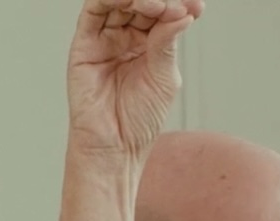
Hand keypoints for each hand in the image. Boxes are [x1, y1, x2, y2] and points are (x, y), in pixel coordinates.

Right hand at [66, 0, 202, 158]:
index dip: (179, 5)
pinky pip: (93, 12)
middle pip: (142, 3)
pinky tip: (132, 2)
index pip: (163, 13)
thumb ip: (167, 43)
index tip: (195, 7)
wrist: (114, 147)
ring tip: (156, 5)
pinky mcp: (84, 45)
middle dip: (160, 1)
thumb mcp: (163, 77)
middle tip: (174, 6)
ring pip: (118, 2)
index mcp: (149, 45)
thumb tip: (181, 13)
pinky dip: (110, 0)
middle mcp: (126, 38)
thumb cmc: (138, 121)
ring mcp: (104, 40)